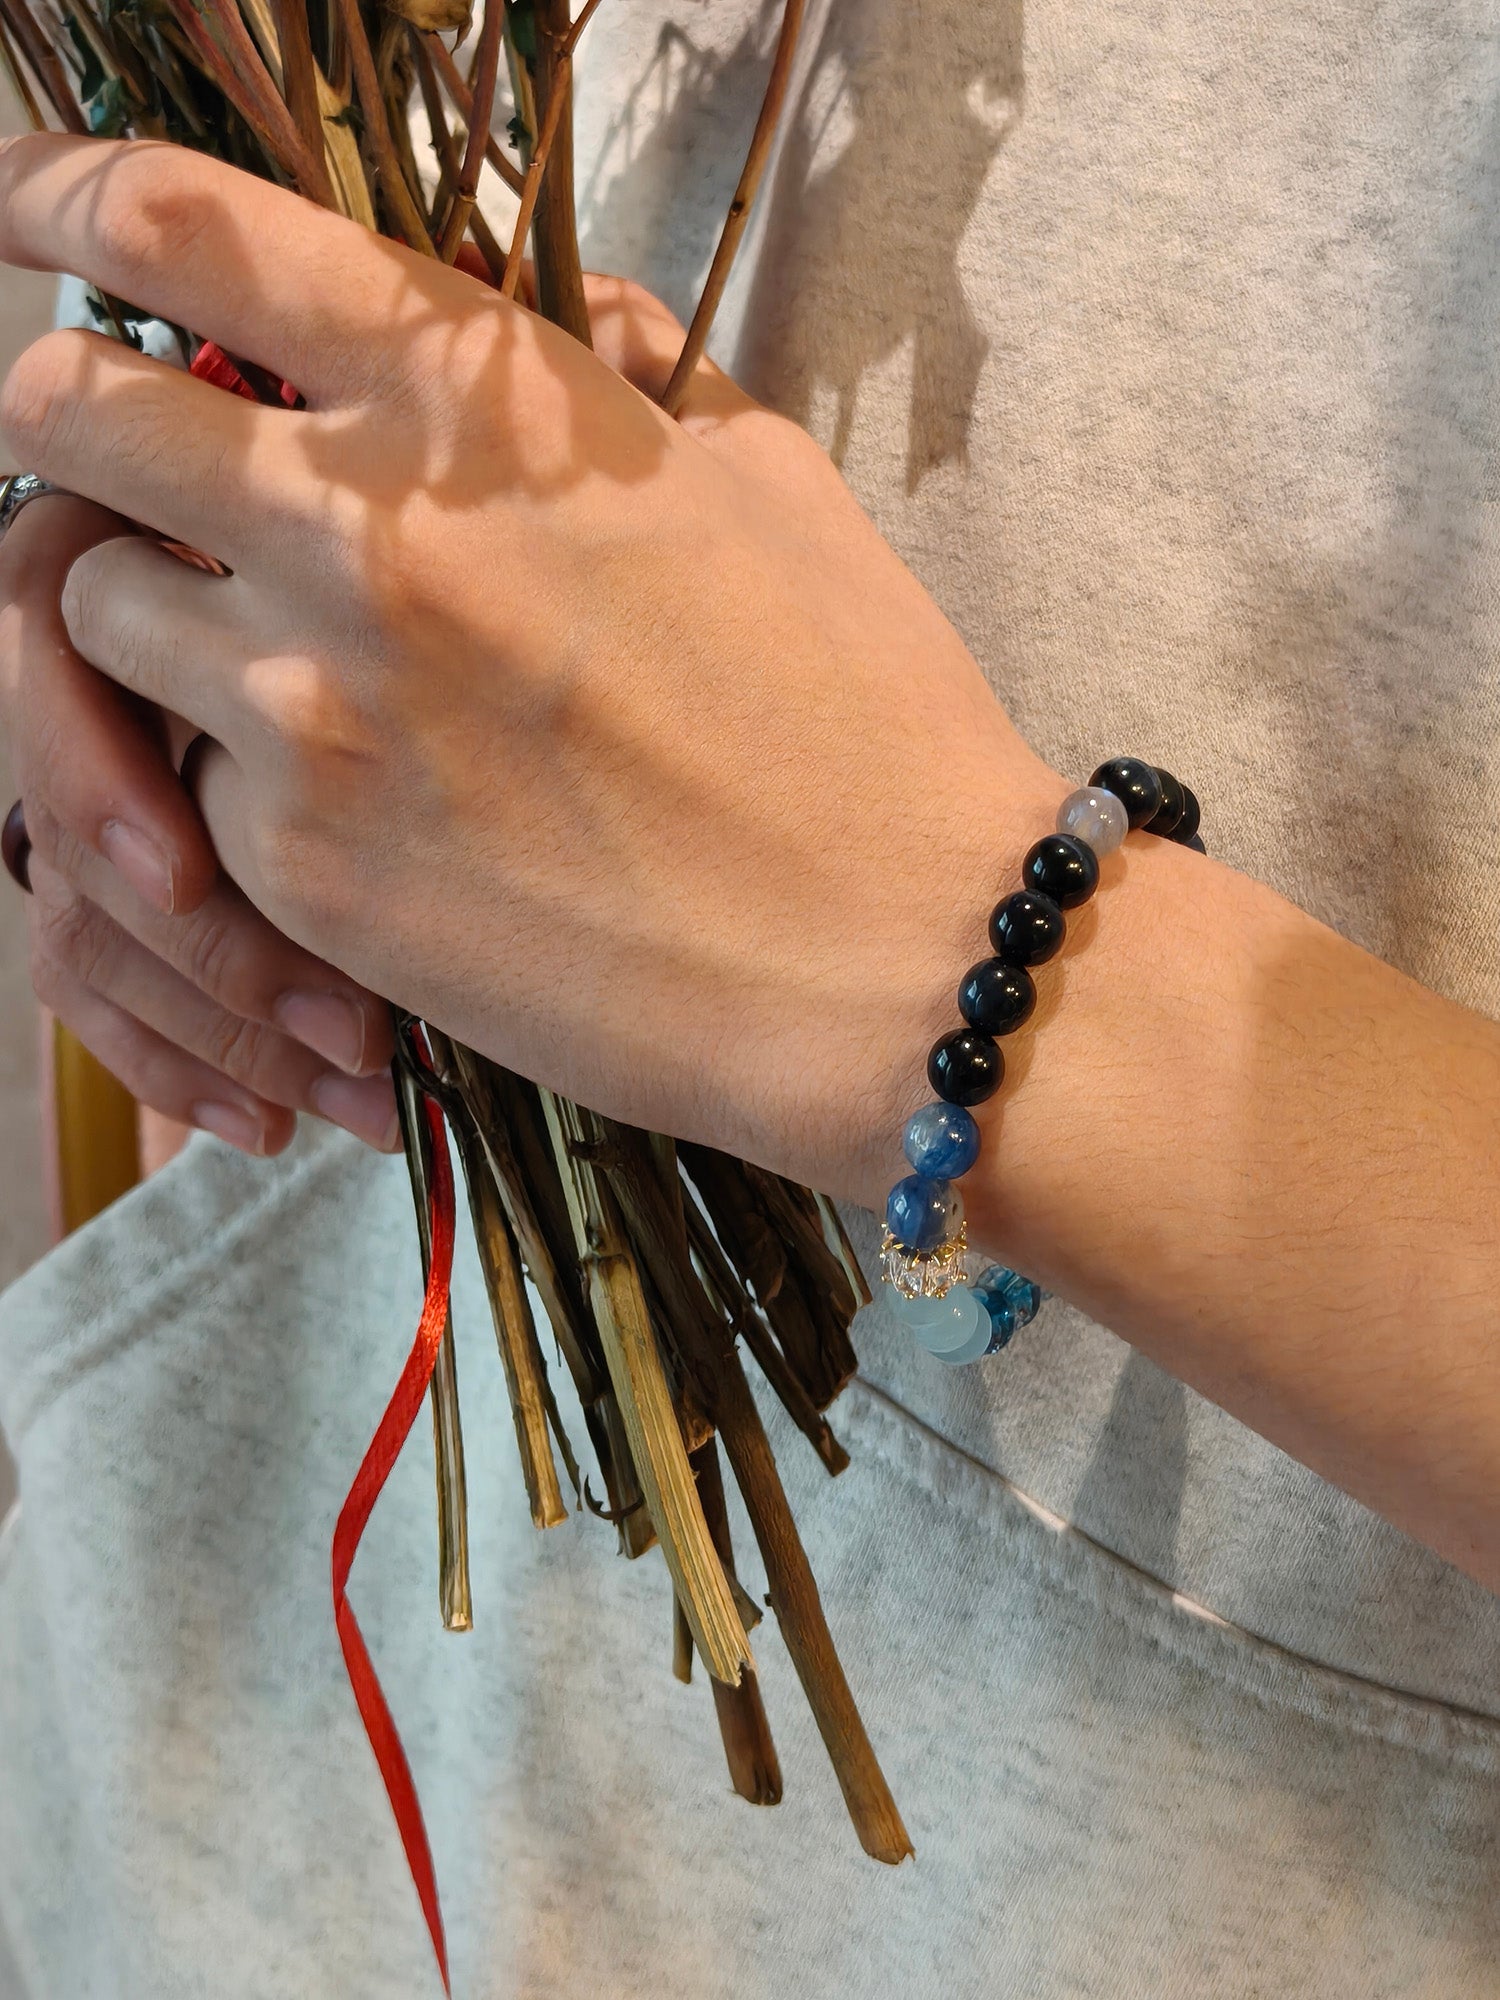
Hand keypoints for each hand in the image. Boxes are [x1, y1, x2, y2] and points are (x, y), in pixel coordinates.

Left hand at [0, 133, 1059, 1205]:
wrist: (895, 962)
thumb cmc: (863, 715)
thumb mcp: (766, 484)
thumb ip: (626, 364)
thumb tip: (553, 294)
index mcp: (481, 403)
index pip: (189, 227)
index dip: (74, 196)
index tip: (37, 207)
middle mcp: (363, 529)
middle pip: (69, 408)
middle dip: (72, 410)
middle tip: (124, 449)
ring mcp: (314, 704)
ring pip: (91, 603)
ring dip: (147, 604)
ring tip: (259, 648)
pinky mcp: (306, 866)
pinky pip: (184, 777)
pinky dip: (233, 774)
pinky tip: (357, 804)